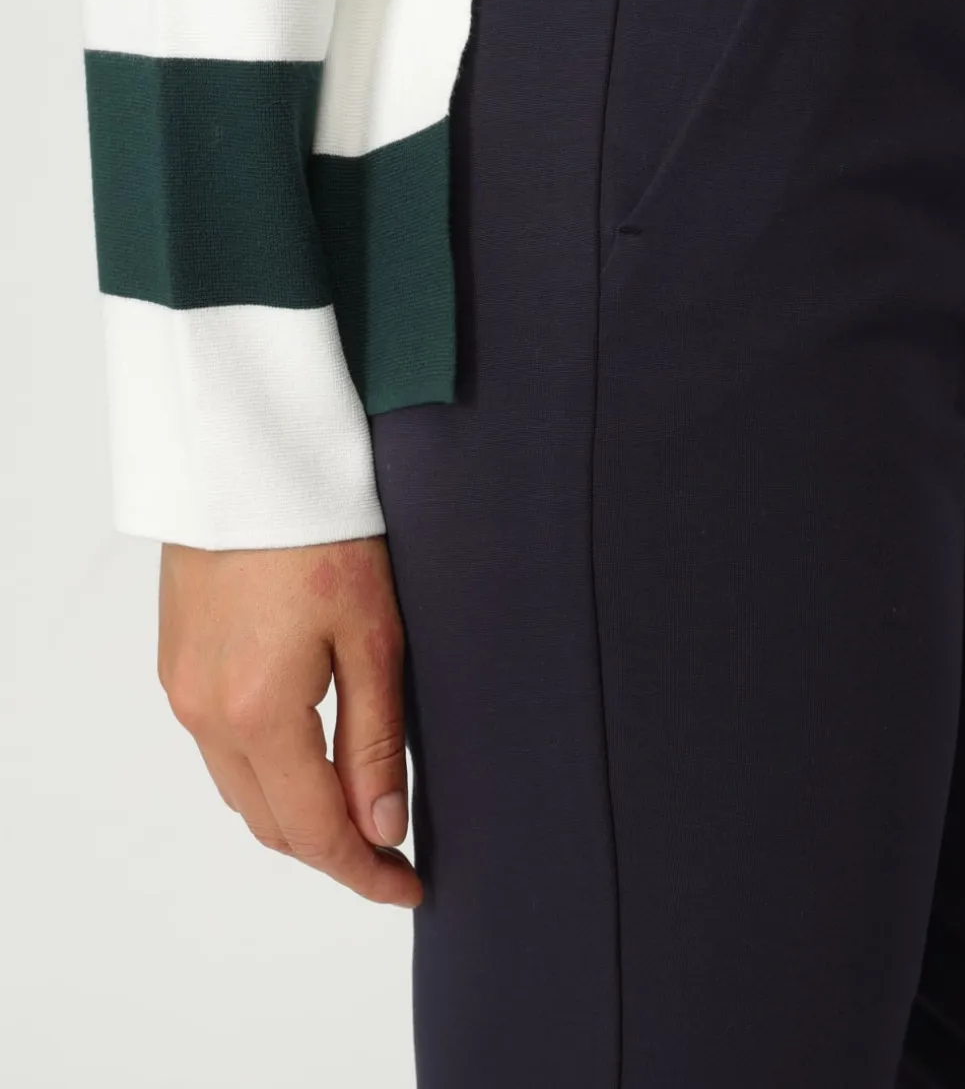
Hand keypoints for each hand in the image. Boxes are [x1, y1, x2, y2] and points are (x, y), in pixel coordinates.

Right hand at [157, 536, 421, 907]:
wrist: (248, 455)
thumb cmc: (321, 531)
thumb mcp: (372, 636)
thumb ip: (375, 740)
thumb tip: (382, 826)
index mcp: (259, 713)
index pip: (315, 831)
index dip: (364, 872)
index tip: (408, 886)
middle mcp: (205, 713)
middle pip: (270, 822)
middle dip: (331, 850)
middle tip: (391, 853)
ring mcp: (182, 688)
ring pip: (240, 790)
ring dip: (294, 814)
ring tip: (356, 810)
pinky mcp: (177, 661)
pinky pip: (218, 748)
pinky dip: (263, 772)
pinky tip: (304, 756)